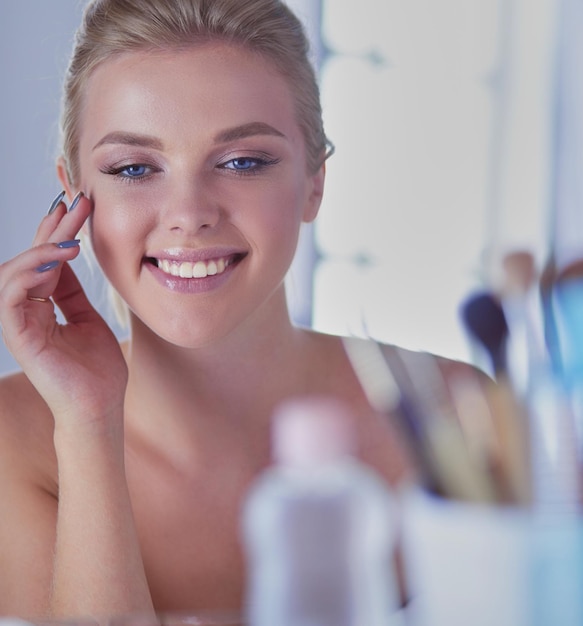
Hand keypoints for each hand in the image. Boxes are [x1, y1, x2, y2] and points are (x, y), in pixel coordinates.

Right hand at [0, 192, 127, 430]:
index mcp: (43, 307)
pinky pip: (12, 295)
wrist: (100, 406)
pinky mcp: (18, 336)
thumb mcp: (88, 319)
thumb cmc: (97, 370)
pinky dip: (30, 271)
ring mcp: (19, 323)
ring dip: (43, 246)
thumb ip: (72, 292)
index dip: (58, 233)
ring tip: (72, 231)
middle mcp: (27, 311)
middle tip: (77, 202)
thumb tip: (68, 258)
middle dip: (54, 228)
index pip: (45, 261)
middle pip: (33, 260)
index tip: (78, 207)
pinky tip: (57, 257)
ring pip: (16, 272)